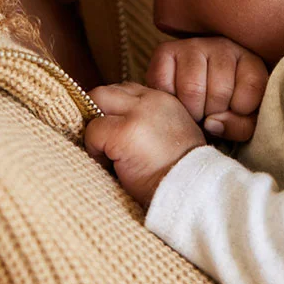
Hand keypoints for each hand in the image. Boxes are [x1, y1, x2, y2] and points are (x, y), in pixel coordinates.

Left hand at [86, 82, 204, 206]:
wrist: (191, 193)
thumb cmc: (180, 173)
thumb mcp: (172, 134)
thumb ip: (149, 120)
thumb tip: (118, 123)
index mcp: (163, 99)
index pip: (125, 91)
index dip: (113, 111)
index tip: (114, 133)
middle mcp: (151, 100)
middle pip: (106, 91)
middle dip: (97, 114)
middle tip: (103, 142)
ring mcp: (137, 113)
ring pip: (97, 101)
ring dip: (95, 128)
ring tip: (107, 154)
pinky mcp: (124, 132)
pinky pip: (93, 131)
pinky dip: (94, 148)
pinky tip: (110, 166)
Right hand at [146, 37, 268, 141]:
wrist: (195, 96)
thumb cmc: (225, 110)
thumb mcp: (245, 120)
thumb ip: (241, 126)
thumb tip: (211, 123)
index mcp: (249, 60)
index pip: (251, 90)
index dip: (241, 113)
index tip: (233, 113)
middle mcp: (222, 46)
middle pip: (219, 92)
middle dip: (212, 114)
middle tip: (209, 114)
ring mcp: (193, 45)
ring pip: (192, 89)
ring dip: (191, 111)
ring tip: (194, 110)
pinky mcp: (165, 51)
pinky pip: (164, 84)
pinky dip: (169, 101)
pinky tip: (177, 100)